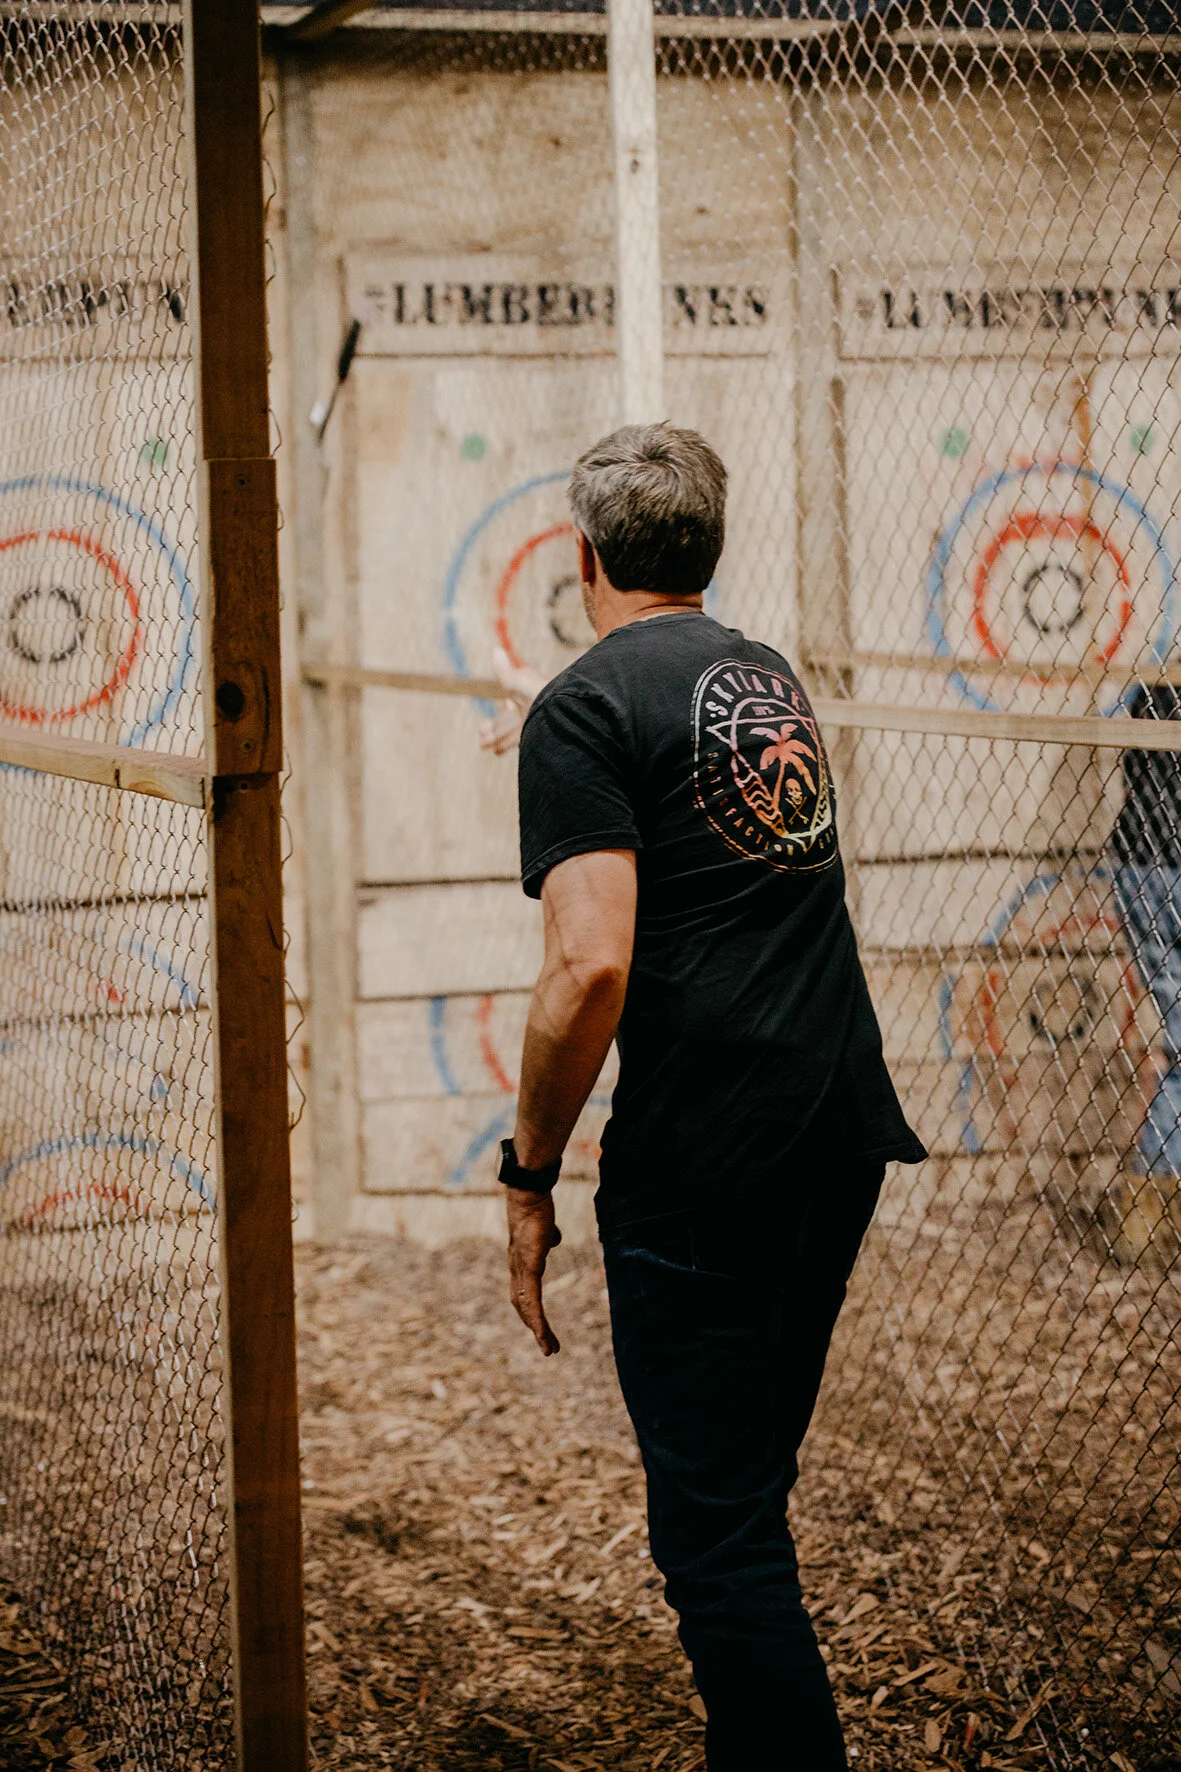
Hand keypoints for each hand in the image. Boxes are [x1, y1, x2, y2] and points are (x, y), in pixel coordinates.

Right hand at [479, 647, 546, 753]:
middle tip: (481, 738)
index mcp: (527, 690)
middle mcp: (531, 705)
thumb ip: (503, 670)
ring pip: (513, 730)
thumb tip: (495, 650)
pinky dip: (507, 744)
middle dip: (493, 728)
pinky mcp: (539, 732)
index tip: (484, 725)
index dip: (498, 713)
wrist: (561, 710)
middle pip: (508, 719)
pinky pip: (521, 739)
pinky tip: (496, 751)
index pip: (510, 701)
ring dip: (496, 737)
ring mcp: (536, 719)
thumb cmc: (539, 692)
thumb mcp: (516, 680)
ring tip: (483, 745)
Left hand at [505, 1186, 562, 1355]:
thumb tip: (554, 1240)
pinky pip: (533, 1298)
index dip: (530, 1312)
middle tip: (548, 1349)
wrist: (529, 1196)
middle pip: (523, 1306)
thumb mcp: (545, 1229)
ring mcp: (521, 1270)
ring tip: (549, 1349)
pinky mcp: (529, 1267)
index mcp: (520, 1264)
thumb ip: (548, 1238)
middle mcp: (517, 1270)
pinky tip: (541, 1332)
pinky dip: (536, 1318)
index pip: (523, 1294)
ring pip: (528, 1308)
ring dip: (537, 1330)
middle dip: (535, 1327)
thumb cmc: (536, 1208)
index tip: (540, 1328)